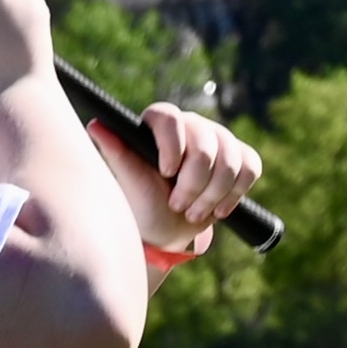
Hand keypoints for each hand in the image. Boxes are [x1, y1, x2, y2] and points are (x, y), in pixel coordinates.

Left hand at [111, 99, 262, 261]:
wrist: (167, 229)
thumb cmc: (143, 203)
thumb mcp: (129, 182)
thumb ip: (117, 152)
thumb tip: (96, 124)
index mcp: (161, 124)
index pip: (170, 118)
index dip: (171, 147)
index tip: (166, 174)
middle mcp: (192, 125)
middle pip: (206, 147)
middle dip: (193, 185)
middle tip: (178, 205)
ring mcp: (220, 139)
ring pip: (231, 161)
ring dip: (213, 195)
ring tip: (194, 212)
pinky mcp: (241, 156)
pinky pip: (250, 168)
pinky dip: (235, 194)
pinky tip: (218, 208)